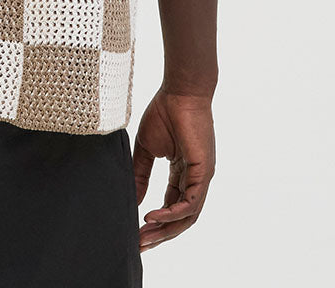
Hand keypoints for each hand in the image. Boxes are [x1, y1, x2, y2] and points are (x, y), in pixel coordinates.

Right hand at [132, 87, 215, 252]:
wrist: (179, 92)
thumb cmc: (164, 113)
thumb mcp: (146, 149)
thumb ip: (140, 174)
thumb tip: (132, 199)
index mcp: (182, 173)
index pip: (170, 205)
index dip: (155, 222)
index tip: (136, 233)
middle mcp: (194, 179)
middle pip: (179, 217)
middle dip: (159, 234)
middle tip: (139, 244)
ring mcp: (201, 177)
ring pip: (186, 215)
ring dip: (165, 229)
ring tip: (144, 236)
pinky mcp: (204, 172)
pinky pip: (190, 202)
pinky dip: (171, 213)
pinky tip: (152, 216)